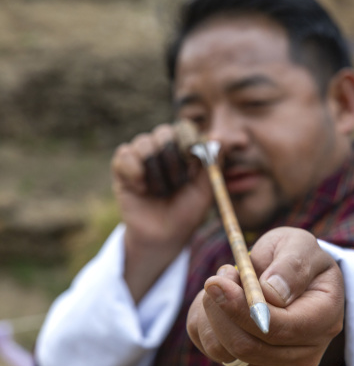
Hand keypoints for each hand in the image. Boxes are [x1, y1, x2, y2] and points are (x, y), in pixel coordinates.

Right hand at [111, 124, 213, 300]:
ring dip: (155, 171)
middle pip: (163, 132)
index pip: (185, 129)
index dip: (188, 144)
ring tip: (160, 191)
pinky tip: (142, 190)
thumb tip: (218, 136)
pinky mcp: (122, 167)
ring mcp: (141, 156)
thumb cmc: (186, 213)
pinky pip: (124, 154)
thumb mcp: (205, 191)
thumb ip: (213, 163)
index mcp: (184, 150)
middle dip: (172, 160)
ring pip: (144, 143)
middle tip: (177, 184)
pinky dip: (134, 173)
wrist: (163, 236)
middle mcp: (162, 148)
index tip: (193, 167)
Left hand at [187, 227, 344, 365]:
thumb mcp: (298, 245)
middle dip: (221, 311)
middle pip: (248, 347)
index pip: (279, 328)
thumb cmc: (295, 257)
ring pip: (225, 353)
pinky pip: (215, 352)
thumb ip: (291, 265)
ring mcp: (281, 365)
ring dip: (212, 316)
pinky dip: (208, 325)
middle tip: (217, 278)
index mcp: (325, 318)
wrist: (291, 277)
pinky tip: (220, 303)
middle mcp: (307, 351)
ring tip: (224, 285)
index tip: (216, 282)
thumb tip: (272, 293)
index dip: (242, 309)